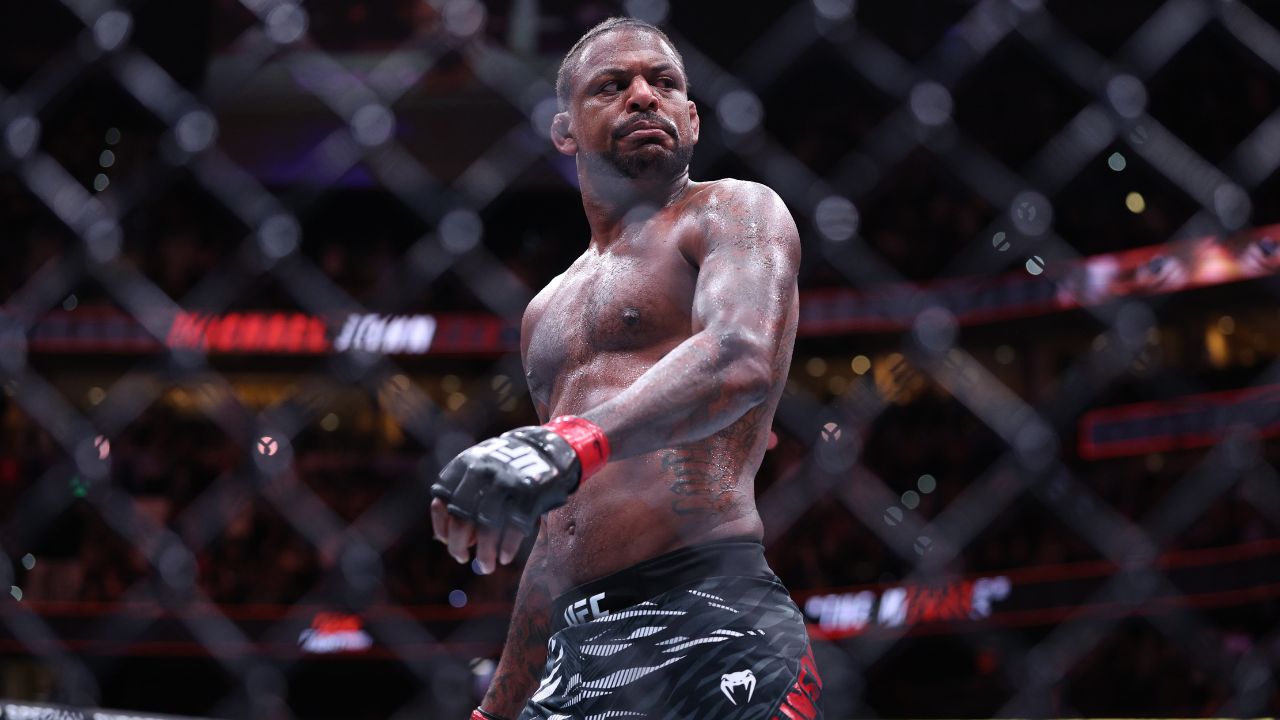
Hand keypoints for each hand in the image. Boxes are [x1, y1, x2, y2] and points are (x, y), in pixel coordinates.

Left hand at [430, 426, 581, 572]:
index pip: (442, 500)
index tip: (445, 541)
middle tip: (462, 558)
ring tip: (486, 567)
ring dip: (485, 553)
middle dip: (458, 545)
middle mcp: (482, 471)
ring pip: (487, 527)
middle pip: (461, 518)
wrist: (548, 448)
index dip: (441, 525)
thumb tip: (446, 538)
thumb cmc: (507, 470)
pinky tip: (505, 557)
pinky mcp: (529, 493)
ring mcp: (507, 481)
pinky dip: (507, 547)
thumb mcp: (480, 470)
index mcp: (465, 465)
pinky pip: (513, 527)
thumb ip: (463, 496)